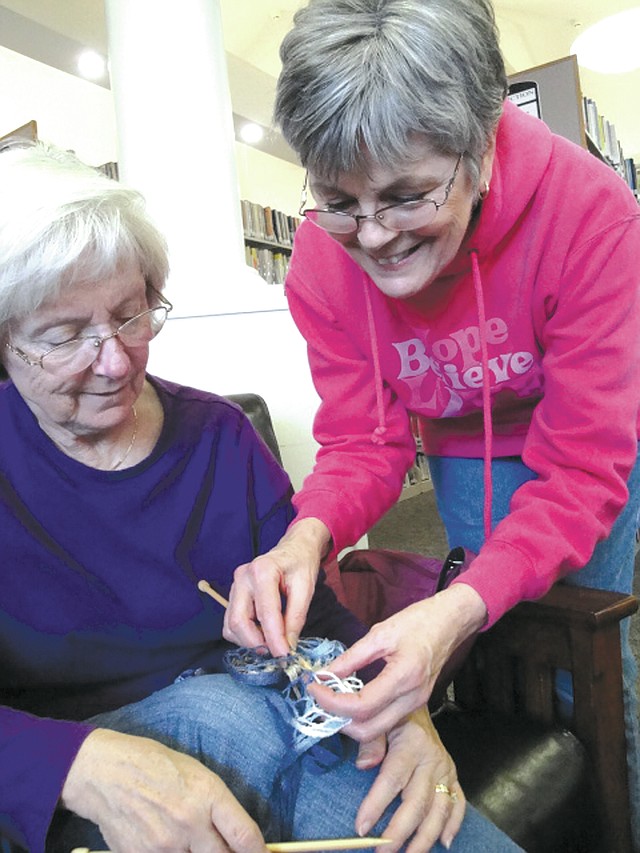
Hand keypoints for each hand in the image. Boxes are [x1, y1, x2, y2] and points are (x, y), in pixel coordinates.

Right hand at [61, 729, 266, 852]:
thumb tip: (236, 837)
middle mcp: (190, 823)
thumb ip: (217, 807)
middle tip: (225, 848)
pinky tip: (165, 840)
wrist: (105, 773)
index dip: (258, 852)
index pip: (245, 837)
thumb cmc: (154, 765)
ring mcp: (165, 846)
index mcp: (207, 795)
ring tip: (187, 837)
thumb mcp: (196, 773)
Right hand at [224, 518, 331, 655]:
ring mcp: (235, 586)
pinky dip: (244, 635)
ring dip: (250, 641)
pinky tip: (262, 633)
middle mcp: (242, 578)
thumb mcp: (306, 587)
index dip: (274, 639)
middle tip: (277, 652)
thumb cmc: (300, 564)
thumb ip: (296, 616)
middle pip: (239, 621)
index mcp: (262, 571)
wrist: (293, 548)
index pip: (265, 613)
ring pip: (231, 625)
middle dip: (257, 643)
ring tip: (272, 642)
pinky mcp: (233, 595)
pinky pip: (231, 622)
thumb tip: (288, 645)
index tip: (284, 656)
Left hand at [309, 584, 486, 740]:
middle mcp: (412, 698)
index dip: (332, 702)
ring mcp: (416, 704)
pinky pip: (385, 721)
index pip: (361, 706)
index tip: (313, 687)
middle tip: (318, 699)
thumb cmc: (418, 621)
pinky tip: (349, 701)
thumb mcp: (380, 633)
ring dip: (349, 722)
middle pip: (368, 729)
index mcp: (404, 677)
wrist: (451, 622)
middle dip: (338, 720)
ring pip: (377, 730)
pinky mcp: (415, 704)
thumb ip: (351, 657)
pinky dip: (364, 718)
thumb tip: (325, 674)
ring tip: (330, 701)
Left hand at [355, 710, 463, 851]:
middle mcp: (432, 758)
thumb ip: (370, 743)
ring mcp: (446, 769)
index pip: (393, 779)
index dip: (377, 805)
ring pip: (439, 809)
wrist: (415, 702)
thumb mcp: (378, 722)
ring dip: (425, 837)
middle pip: (417, 802)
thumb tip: (363, 766)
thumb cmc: (393, 716)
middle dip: (400, 832)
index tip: (362, 827)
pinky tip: (444, 842)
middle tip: (382, 851)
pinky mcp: (453, 775)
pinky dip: (453, 824)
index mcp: (412, 744)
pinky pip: (458, 803)